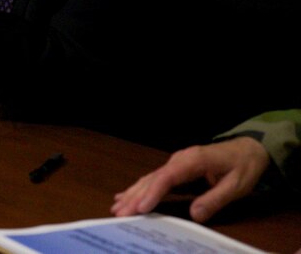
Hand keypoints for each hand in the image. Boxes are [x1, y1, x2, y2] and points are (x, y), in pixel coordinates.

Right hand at [111, 136, 269, 222]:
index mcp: (193, 161)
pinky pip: (153, 179)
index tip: (141, 208)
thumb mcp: (236, 185)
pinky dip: (138, 188)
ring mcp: (175, 162)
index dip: (152, 193)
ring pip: (149, 178)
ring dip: (133, 193)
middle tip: (120, 213)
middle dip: (135, 196)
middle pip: (153, 178)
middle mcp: (179, 159)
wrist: (247, 149)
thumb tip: (194, 215)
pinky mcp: (175, 168)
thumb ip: (215, 199)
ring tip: (117, 207)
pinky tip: (125, 195)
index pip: (167, 177)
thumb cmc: (243, 166)